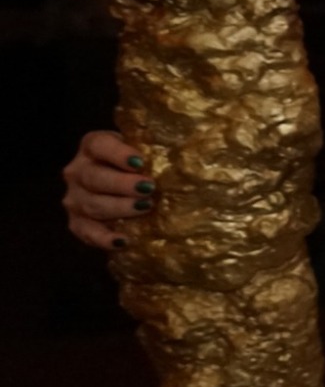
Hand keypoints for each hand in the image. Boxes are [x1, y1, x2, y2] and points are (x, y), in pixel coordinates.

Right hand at [61, 130, 152, 250]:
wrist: (120, 182)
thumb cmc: (138, 163)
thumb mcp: (143, 149)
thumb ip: (155, 149)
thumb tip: (188, 158)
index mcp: (92, 146)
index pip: (99, 145)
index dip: (118, 153)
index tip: (140, 162)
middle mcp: (77, 170)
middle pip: (94, 177)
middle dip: (122, 184)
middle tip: (149, 188)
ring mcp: (74, 197)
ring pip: (90, 204)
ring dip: (118, 208)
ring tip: (145, 208)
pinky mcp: (76, 221)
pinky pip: (85, 232)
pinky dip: (103, 238)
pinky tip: (123, 241)